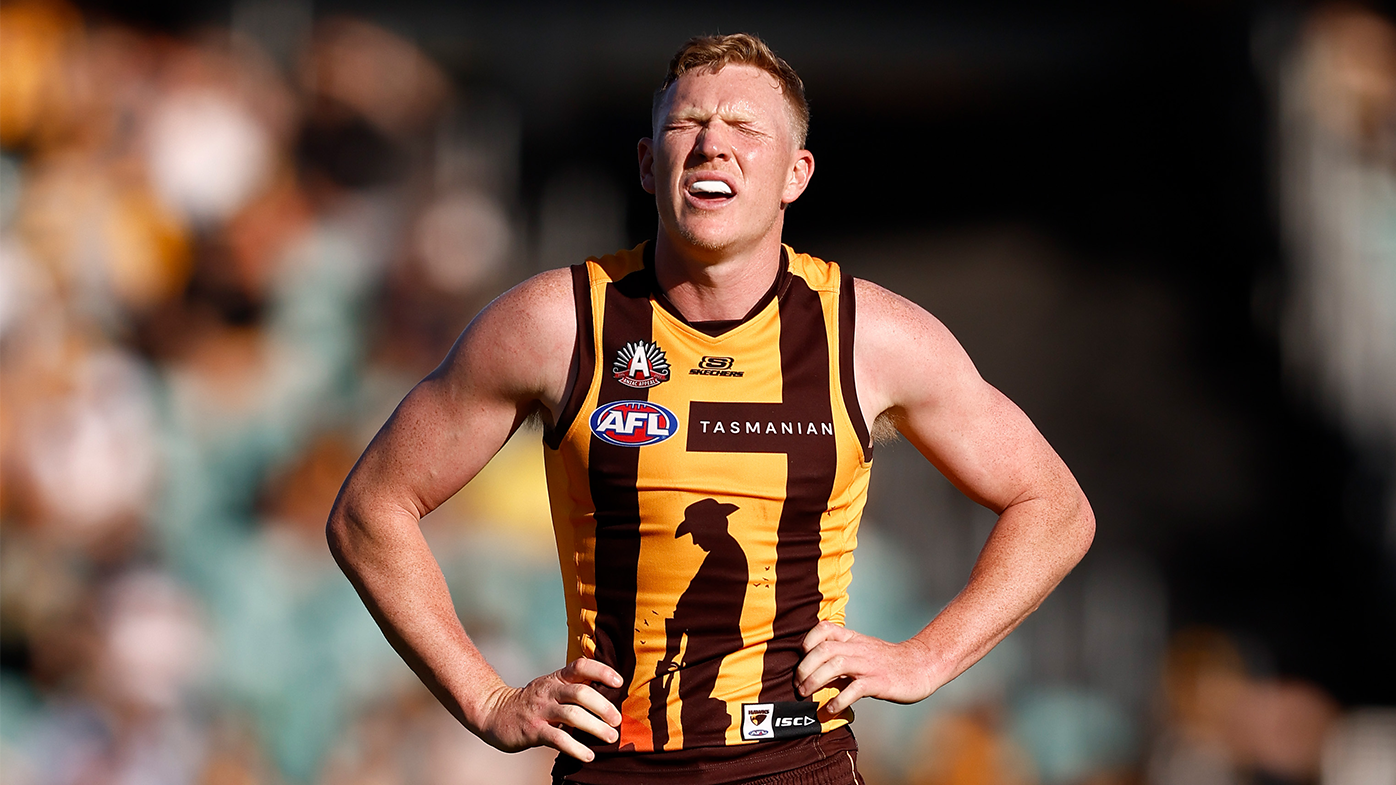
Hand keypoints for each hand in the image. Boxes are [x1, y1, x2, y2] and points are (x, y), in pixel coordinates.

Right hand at [476, 657, 623, 761]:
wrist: (495, 713)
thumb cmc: (533, 703)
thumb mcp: (552, 688)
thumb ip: (574, 690)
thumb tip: (610, 700)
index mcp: (557, 678)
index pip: (580, 666)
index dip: (601, 671)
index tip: (619, 682)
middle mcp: (549, 691)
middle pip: (581, 692)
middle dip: (603, 706)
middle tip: (617, 720)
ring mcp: (540, 710)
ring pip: (572, 715)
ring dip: (595, 727)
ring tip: (610, 737)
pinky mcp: (533, 730)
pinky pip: (558, 738)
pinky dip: (575, 747)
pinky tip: (588, 755)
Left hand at [795, 621, 936, 717]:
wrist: (922, 665)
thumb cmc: (888, 662)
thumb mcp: (862, 652)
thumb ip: (840, 657)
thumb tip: (812, 672)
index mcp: (853, 639)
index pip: (825, 628)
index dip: (808, 640)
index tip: (801, 657)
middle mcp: (858, 649)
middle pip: (823, 649)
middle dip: (804, 667)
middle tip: (797, 685)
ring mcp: (869, 665)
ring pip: (835, 665)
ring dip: (815, 680)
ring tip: (805, 695)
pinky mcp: (879, 682)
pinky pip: (855, 689)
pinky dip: (838, 700)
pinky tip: (830, 709)